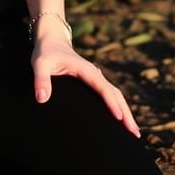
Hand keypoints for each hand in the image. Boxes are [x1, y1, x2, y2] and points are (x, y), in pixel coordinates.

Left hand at [31, 19, 141, 137]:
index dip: (111, 103)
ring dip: (126, 111)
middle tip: (135, 133)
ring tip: (134, 132)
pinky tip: (120, 120)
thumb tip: (41, 100)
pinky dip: (118, 106)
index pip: (102, 88)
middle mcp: (94, 73)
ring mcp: (95, 78)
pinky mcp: (93, 82)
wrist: (51, 41)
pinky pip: (109, 95)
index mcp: (86, 70)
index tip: (119, 118)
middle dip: (126, 112)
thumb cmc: (45, 52)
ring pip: (115, 95)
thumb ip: (40, 80)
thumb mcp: (40, 64)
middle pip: (115, 93)